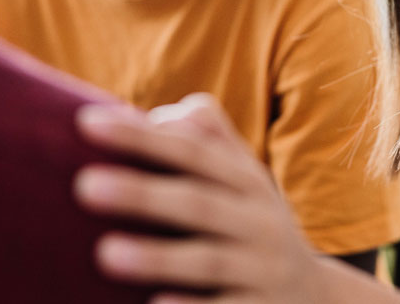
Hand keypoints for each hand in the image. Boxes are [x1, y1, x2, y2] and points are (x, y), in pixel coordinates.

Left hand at [74, 93, 328, 303]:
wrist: (315, 299)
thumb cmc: (251, 225)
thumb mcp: (242, 178)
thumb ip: (205, 138)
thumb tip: (151, 115)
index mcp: (246, 180)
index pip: (191, 150)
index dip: (140, 136)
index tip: (85, 123)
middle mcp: (258, 221)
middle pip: (197, 202)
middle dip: (142, 193)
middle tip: (84, 185)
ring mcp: (262, 271)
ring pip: (208, 261)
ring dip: (157, 257)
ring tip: (105, 254)